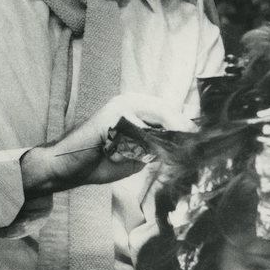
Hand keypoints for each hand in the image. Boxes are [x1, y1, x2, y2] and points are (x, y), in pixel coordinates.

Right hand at [21, 93, 196, 194]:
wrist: (66, 169)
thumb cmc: (99, 162)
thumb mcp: (137, 156)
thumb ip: (157, 148)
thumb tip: (184, 149)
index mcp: (136, 107)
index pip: (170, 111)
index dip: (186, 125)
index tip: (203, 140)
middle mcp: (129, 101)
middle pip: (168, 110)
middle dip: (184, 129)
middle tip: (199, 146)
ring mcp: (119, 106)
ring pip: (158, 117)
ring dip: (171, 136)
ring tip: (183, 151)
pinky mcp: (110, 117)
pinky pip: (138, 130)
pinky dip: (149, 144)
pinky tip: (150, 155)